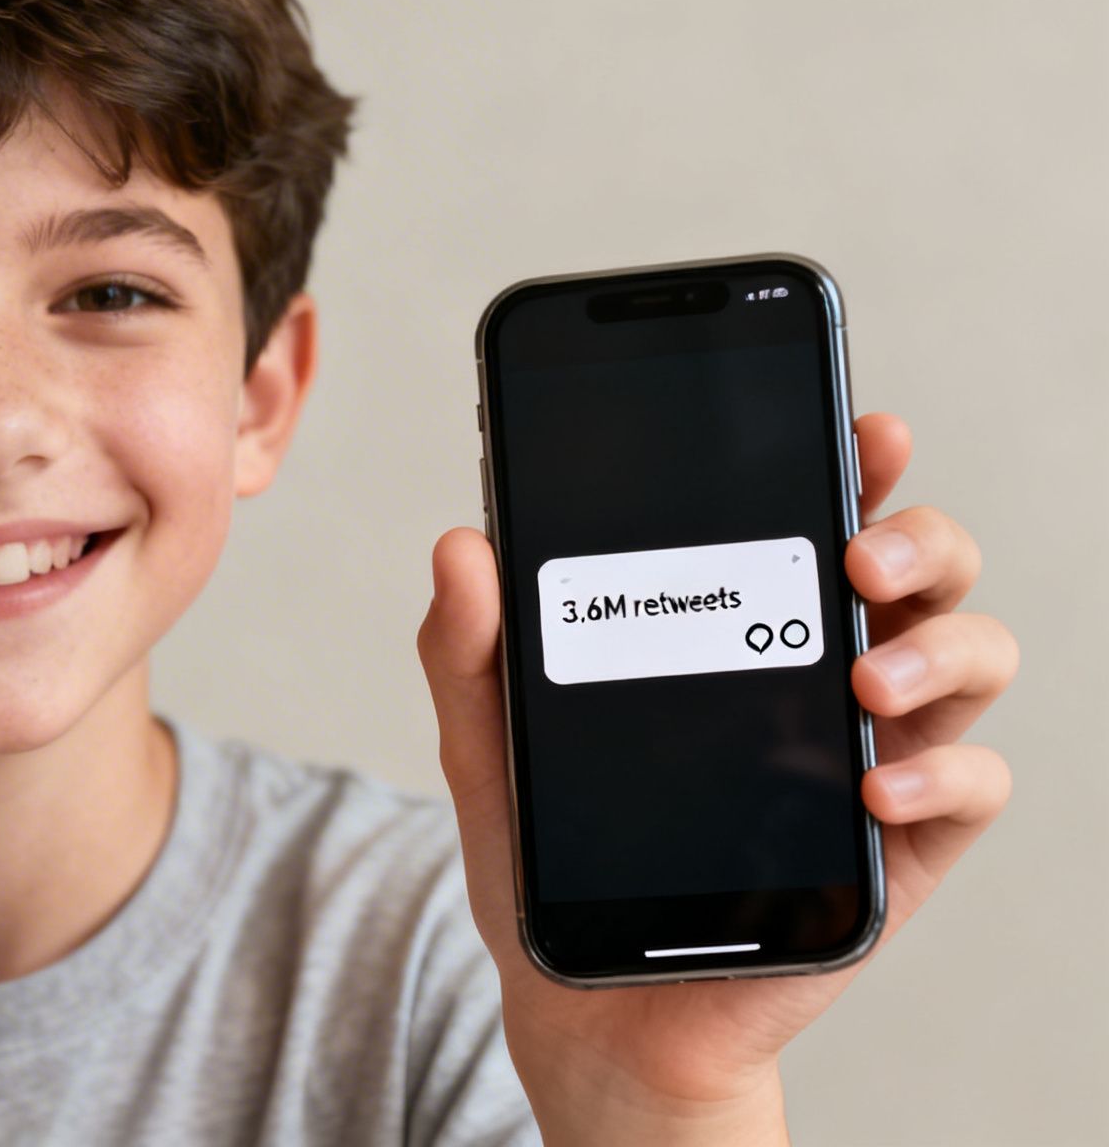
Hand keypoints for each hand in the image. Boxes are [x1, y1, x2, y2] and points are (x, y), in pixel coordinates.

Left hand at [416, 413, 1014, 1144]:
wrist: (580, 1007)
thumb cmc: (551, 857)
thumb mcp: (489, 743)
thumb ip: (471, 649)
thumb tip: (463, 546)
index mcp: (734, 624)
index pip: (810, 515)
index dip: (853, 460)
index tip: (862, 425)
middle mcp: (818, 671)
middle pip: (920, 568)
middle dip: (915, 536)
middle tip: (853, 555)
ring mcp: (866, 755)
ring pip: (970, 657)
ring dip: (940, 649)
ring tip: (861, 677)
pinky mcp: (892, 852)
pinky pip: (967, 789)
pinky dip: (941, 776)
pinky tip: (873, 785)